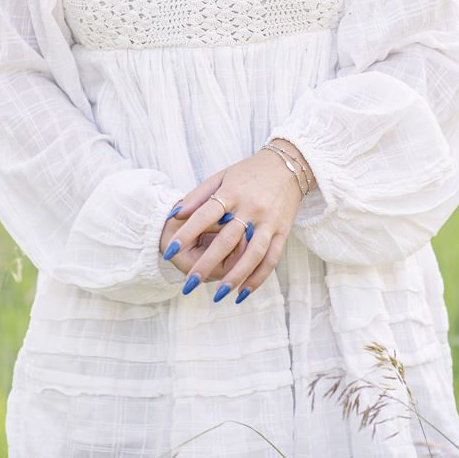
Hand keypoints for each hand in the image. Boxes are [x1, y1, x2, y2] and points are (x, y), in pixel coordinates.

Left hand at [159, 145, 307, 301]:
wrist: (289, 165)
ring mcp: (269, 221)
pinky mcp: (283, 231)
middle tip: (188, 283)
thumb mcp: (221, 176)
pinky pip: (271, 259)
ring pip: (252, 254)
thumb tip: (175, 215)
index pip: (205, 214)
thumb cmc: (248, 173)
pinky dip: (258, 278)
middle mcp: (251, 208)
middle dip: (207, 263)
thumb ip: (198, 196)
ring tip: (218, 295)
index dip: (187, 232)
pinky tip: (243, 292)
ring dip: (235, 276)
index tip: (170, 250)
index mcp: (232, 192)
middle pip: (227, 240)